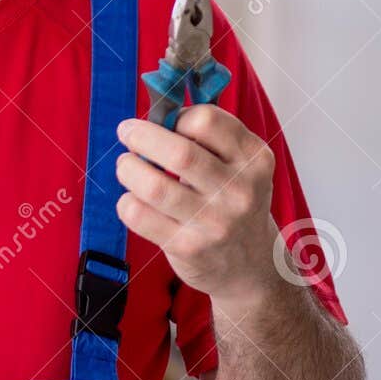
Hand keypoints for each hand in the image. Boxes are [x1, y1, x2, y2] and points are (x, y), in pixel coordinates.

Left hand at [114, 107, 281, 313]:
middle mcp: (239, 191)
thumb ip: (211, 138)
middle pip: (177, 151)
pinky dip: (126, 201)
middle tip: (127, 132)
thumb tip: (157, 112)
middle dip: (141, 135)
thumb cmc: (235, 204)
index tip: (167, 123)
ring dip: (128, 168)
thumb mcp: (243, 167)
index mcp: (254, 160)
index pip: (206, 121)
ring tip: (126, 165)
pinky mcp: (188, 247)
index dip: (177, 116)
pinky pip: (139, 215)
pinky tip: (132, 199)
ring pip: (153, 185)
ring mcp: (214, 222)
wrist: (252, 267)